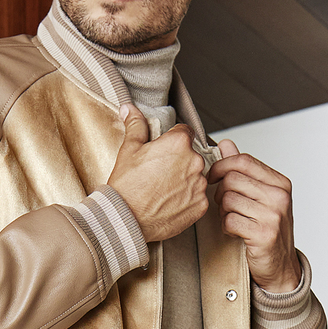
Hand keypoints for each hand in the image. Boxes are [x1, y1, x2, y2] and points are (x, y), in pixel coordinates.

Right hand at [106, 106, 207, 241]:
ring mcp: (200, 185)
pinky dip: (187, 199)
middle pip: (192, 155)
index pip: (185, 132)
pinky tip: (169, 202)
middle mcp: (195, 162)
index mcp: (179, 143)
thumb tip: (130, 109)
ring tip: (163, 189)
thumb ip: (135, 126)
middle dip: (178, 161)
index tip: (164, 150)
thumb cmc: (127, 186)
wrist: (126, 219)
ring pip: (195, 176)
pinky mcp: (201, 205)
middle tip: (159, 173)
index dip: (173, 140)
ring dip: (184, 180)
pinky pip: (197, 197)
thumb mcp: (129, 150)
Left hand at [207, 138, 300, 291]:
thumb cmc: (268, 229)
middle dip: (220, 193)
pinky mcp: (263, 234)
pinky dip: (225, 226)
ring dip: (222, 211)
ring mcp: (273, 215)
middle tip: (225, 206)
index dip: (221, 165)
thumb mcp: (260, 196)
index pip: (243, 160)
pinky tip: (234, 231)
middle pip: (232, 179)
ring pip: (227, 199)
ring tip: (232, 219)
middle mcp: (279, 197)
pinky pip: (229, 220)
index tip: (212, 176)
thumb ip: (243, 170)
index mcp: (280, 183)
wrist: (280, 266)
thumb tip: (226, 144)